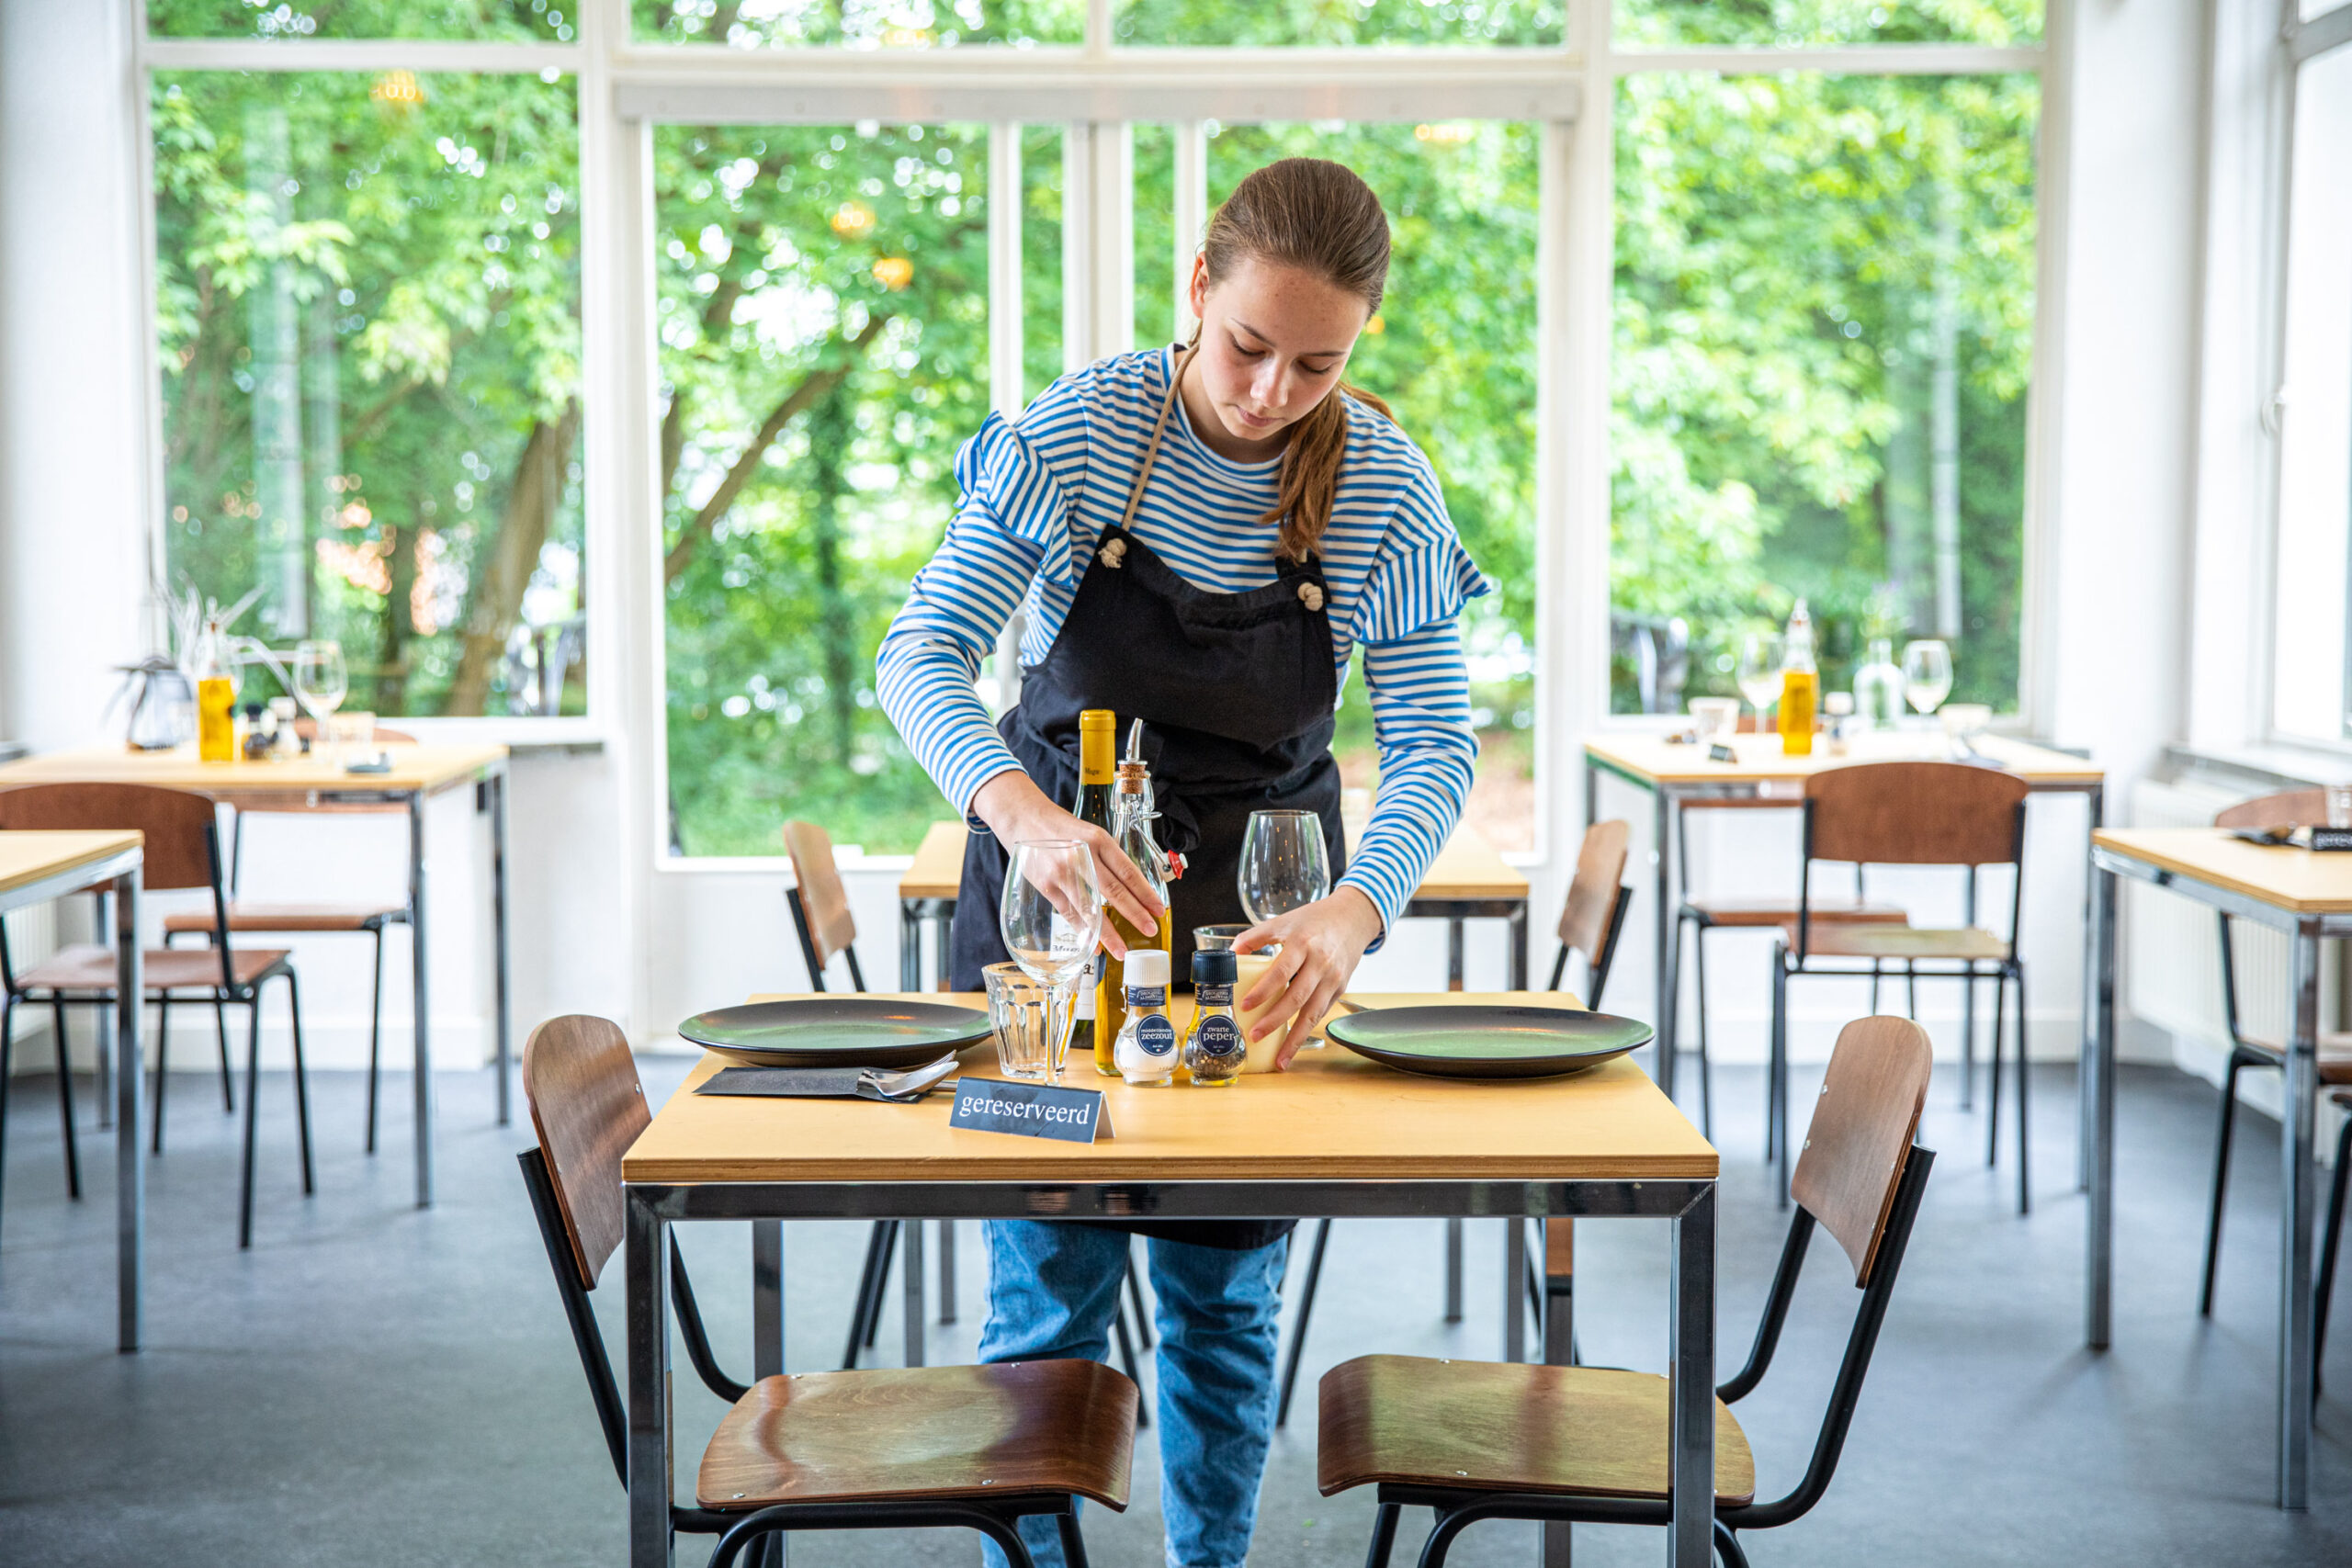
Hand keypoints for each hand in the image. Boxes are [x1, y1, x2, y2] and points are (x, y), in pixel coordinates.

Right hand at [972, 769, 1164, 957]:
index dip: (1145, 893)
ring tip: (1122, 951)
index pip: (1128, 872)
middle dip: (1135, 914)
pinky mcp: (1047, 886)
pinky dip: (1083, 931)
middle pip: (1114, 891)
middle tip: (1150, 930)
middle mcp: (1082, 856)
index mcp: (1098, 840)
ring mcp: (1063, 873)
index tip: (1158, 910)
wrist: (1022, 818)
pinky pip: (1069, 913)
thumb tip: (1131, 888)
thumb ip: (1107, 858)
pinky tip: (1094, 945)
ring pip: (1091, 908)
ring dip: (1108, 933)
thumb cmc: (1060, 828)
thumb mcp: (1089, 833)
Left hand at [1234, 886, 1383, 1068]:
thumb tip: (1229, 954)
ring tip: (1278, 1059)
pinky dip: (1306, 1032)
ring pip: (1312, 1014)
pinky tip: (1293, 1047)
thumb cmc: (1314, 920)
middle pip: (1297, 997)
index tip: (1245, 1005)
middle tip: (1254, 1034)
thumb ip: (1255, 936)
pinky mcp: (1339, 990)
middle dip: (1275, 1020)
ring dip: (1294, 1039)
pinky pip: (1320, 1014)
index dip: (1263, 990)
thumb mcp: (1284, 921)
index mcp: (1303, 943)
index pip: (1281, 971)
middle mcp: (1320, 963)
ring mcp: (1332, 979)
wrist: (1352, 918)